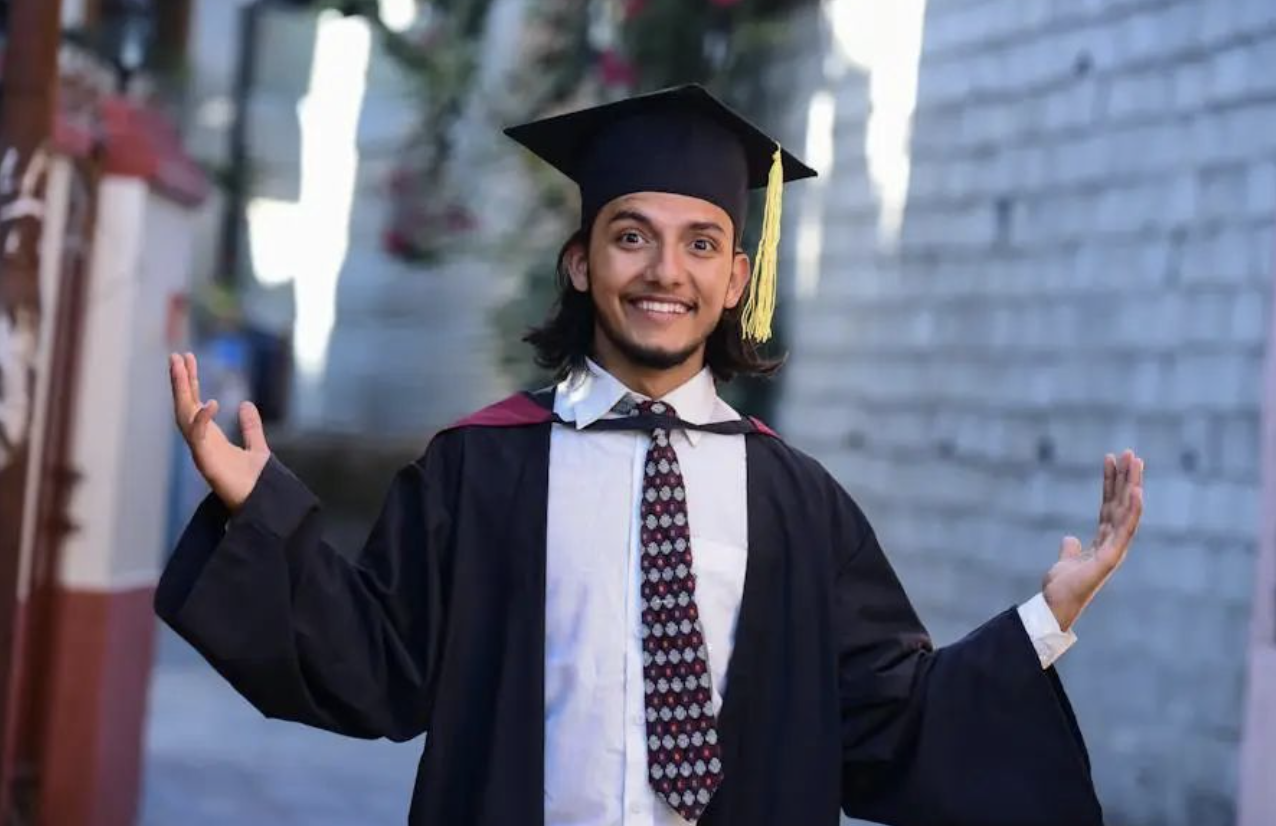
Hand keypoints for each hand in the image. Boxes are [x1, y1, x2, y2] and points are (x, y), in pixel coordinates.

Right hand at [170, 352, 269, 511]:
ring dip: (182, 391)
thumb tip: (245, 405)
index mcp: (211, 438)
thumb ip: (251, 427)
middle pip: (185, 406)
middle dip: (180, 381)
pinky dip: (203, 420)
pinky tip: (209, 402)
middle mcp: (202, 443)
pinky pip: (200, 437)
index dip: (190, 382)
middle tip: (177, 356)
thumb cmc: (255, 482)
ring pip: (185, 416)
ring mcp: (201, 452)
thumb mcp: (257, 447)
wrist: (261, 504)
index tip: (188, 359)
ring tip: (180, 366)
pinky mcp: (207, 463)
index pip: (195, 403)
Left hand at [1042, 449, 1144, 631]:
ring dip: (1132, 486)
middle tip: (1129, 452)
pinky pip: (1125, 529)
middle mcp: (1113, 543)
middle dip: (1126, 478)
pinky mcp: (1112, 557)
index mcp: (1103, 541)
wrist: (1055, 606)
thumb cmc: (1062, 588)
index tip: (1111, 459)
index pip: (1109, 506)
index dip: (1111, 483)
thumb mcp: (1065, 561)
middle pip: (1122, 504)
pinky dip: (1133, 510)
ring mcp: (1115, 549)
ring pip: (1127, 511)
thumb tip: (1070, 538)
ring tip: (1135, 461)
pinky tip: (1137, 491)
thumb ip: (1071, 550)